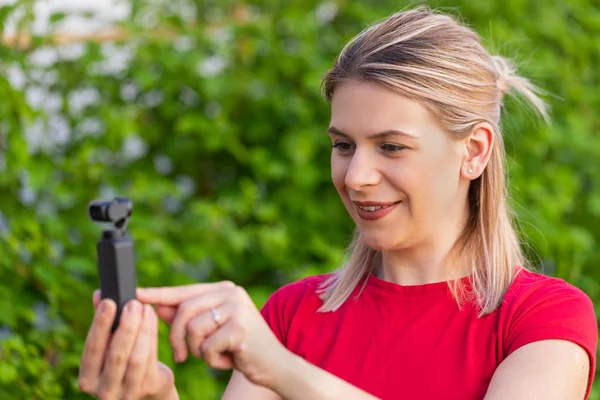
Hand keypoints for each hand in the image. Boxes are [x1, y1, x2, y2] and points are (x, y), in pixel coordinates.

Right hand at [78, 292, 175, 399]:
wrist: (146, 389)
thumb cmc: (122, 363)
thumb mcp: (108, 347)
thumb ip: (103, 323)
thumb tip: (99, 294)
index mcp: (88, 379)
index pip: (92, 349)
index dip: (100, 325)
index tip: (109, 302)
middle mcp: (105, 391)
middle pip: (116, 355)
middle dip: (126, 326)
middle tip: (133, 303)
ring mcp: (128, 393)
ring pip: (136, 357)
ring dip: (142, 329)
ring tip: (145, 308)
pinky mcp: (149, 388)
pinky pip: (151, 358)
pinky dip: (152, 335)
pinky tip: (152, 318)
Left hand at [137, 281, 289, 388]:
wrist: (275, 365)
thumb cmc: (239, 347)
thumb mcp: (211, 330)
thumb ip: (186, 316)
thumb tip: (156, 306)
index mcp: (224, 289)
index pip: (184, 291)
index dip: (159, 295)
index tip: (136, 294)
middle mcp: (231, 293)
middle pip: (184, 311)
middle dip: (176, 337)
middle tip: (179, 356)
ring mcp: (237, 309)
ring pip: (193, 329)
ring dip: (198, 351)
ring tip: (216, 354)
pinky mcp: (240, 328)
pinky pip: (207, 346)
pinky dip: (213, 360)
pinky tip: (230, 359)